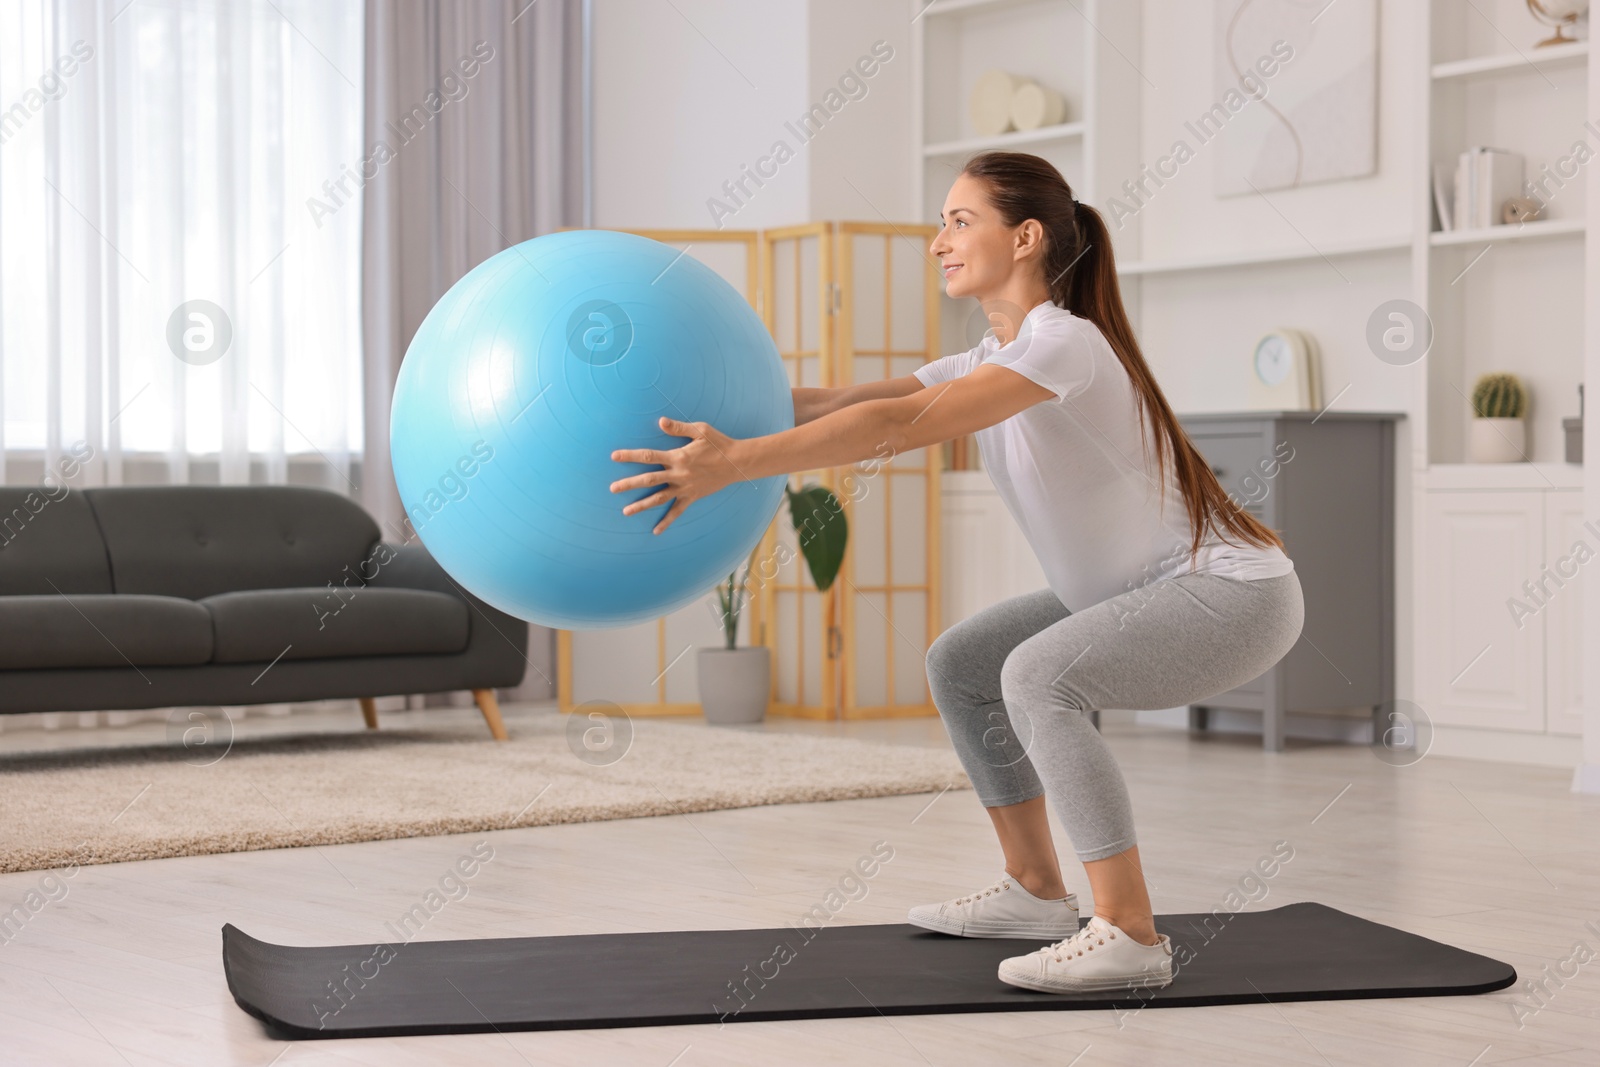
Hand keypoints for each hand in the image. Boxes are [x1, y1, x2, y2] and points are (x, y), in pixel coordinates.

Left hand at [610, 416, 746, 534]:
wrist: (737, 463)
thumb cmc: (718, 443)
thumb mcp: (700, 430)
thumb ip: (678, 428)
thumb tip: (660, 421)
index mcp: (678, 456)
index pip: (649, 456)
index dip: (630, 456)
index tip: (614, 456)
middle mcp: (679, 474)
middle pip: (649, 480)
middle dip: (629, 484)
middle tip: (612, 488)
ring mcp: (685, 488)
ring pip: (659, 498)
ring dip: (642, 505)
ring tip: (626, 511)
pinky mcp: (692, 497)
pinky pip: (677, 511)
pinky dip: (667, 521)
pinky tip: (656, 531)